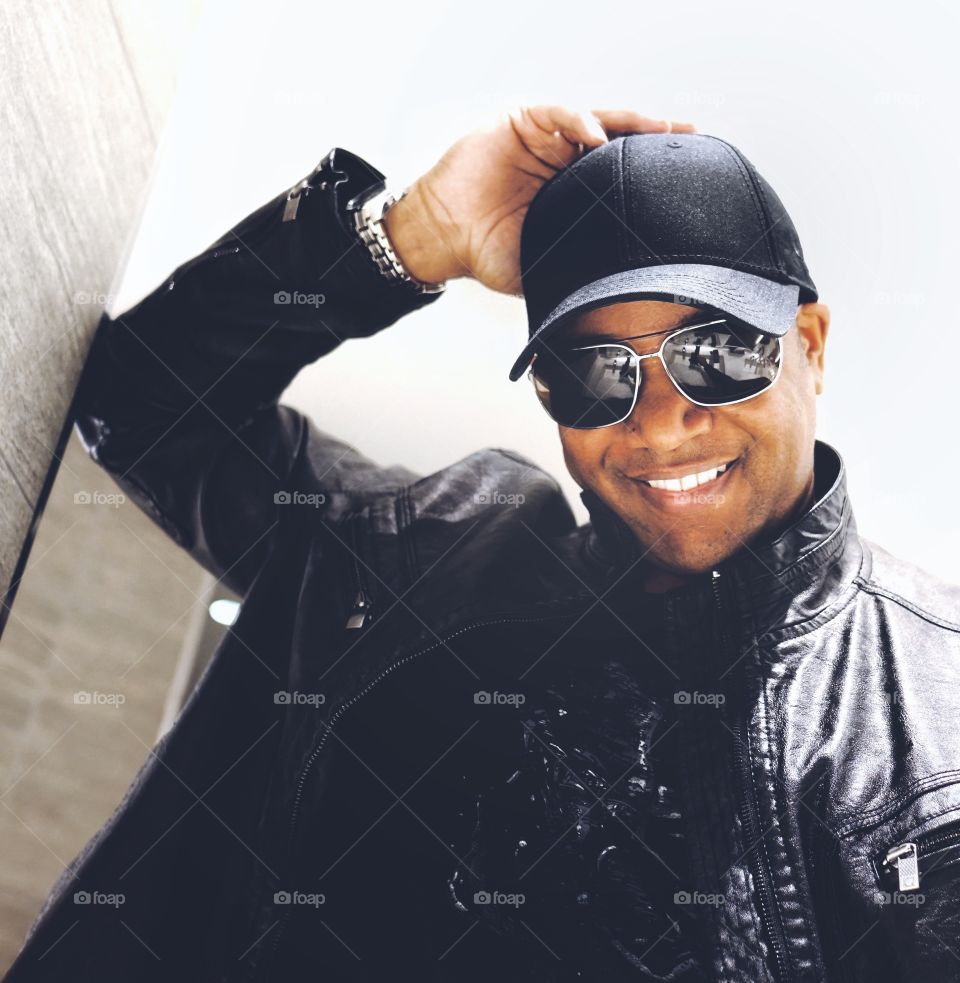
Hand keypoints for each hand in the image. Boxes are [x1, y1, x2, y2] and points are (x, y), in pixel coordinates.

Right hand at [382, 105, 695, 295]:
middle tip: (688, 136)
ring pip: (593, 120)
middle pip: (617, 139)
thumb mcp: (543, 266)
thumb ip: (575, 273)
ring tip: (657, 127)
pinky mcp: (519, 124)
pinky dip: (577, 120)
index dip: (650, 170)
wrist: (445, 242)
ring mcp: (542, 139)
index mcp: (572, 190)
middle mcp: (562, 160)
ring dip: (627, 121)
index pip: (620, 171)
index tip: (686, 175)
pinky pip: (555, 114)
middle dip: (653, 135)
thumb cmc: (488, 253)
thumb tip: (615, 304)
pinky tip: (596, 135)